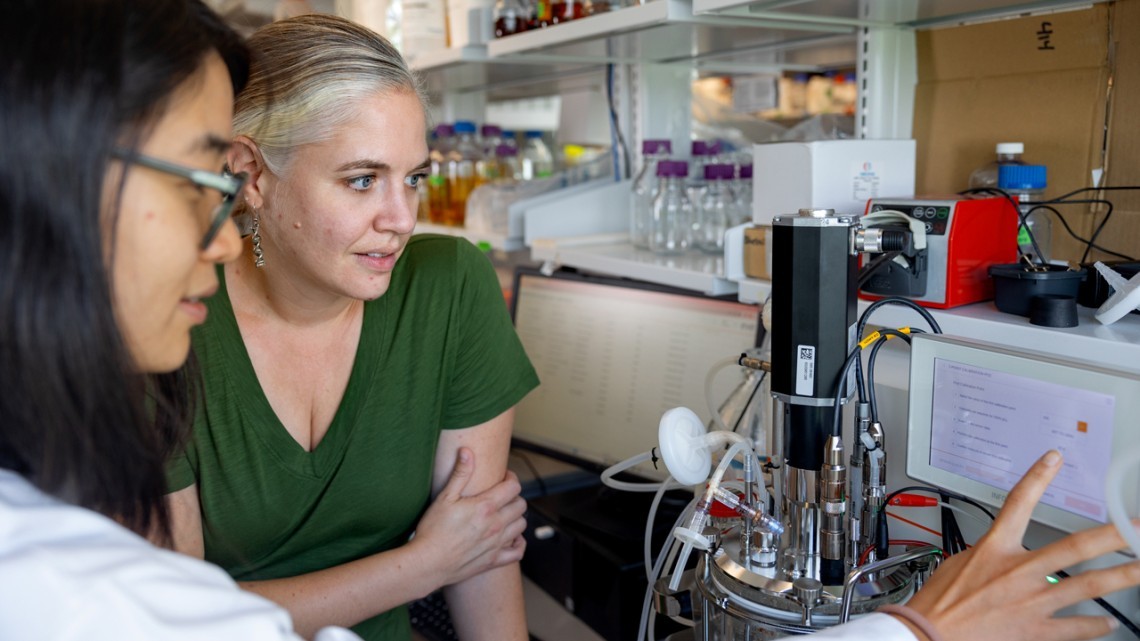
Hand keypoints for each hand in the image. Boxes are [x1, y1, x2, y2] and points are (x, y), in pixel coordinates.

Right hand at [411, 447, 527, 586]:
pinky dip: (518, 543)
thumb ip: (460, 473)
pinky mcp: (494, 560)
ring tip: (503, 514)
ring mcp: (497, 544)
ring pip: (521, 525)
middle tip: (501, 495)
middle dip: (514, 496)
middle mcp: (496, 525)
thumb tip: (467, 451)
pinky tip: (510, 538)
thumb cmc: (433, 530)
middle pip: (520, 505)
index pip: (513, 487)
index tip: (502, 477)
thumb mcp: (444, 497)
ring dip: (516, 517)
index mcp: (486, 507)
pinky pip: (518, 551)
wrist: (428, 563)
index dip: (510, 478)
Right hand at [903, 450, 1139, 640]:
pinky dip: (1095, 625)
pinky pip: (1075, 628)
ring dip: (1123, 577)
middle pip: (1076, 547)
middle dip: (1113, 535)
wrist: (928, 636)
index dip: (1037, 477)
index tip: (1054, 460)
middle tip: (1137, 526)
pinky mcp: (1036, 630)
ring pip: (1089, 585)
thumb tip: (999, 555)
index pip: (1019, 503)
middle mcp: (1020, 571)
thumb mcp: (957, 564)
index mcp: (995, 549)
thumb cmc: (937, 604)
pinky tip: (1108, 623)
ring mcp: (1032, 601)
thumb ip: (986, 555)